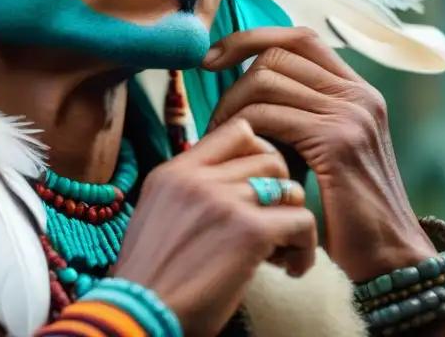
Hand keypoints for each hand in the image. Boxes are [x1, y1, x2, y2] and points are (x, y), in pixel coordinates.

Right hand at [112, 119, 316, 336]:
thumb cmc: (148, 279)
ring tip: (281, 251)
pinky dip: (305, 248)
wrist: (139, 312)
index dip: (259, 154)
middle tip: (273, 224)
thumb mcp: (156, 216)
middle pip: (268, 157)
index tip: (261, 185)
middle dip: (279, 190)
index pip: (234, 132)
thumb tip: (231, 192)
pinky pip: (301, 222)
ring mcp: (224, 200)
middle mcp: (198, 177)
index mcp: (173, 172)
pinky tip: (291, 269)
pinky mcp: (249, 231)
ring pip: (289, 188)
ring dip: (293, 220)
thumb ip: (188, 194)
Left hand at [202, 27, 437, 281]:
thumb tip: (242, 89)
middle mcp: (359, 94)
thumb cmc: (345, 209)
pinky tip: (235, 152)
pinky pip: (268, 115)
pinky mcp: (337, 141)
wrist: (389, 256)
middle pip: (277, 55)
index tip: (213, 58)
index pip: (299, 37)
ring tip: (220, 137)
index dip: (251, 39)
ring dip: (231, 107)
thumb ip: (298, 114)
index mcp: (358, 90)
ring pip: (266, 81)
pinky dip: (241, 129)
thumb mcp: (324, 149)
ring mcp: (351, 115)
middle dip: (234, 80)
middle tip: (215, 116)